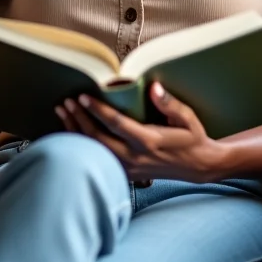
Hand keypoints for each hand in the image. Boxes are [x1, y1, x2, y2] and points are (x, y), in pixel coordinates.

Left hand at [55, 82, 227, 182]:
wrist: (198, 166)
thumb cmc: (192, 138)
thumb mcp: (187, 118)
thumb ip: (169, 103)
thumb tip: (153, 87)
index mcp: (149, 141)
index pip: (116, 124)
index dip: (97, 110)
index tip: (82, 97)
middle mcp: (136, 157)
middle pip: (98, 139)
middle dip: (79, 119)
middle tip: (66, 102)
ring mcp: (130, 168)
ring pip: (95, 152)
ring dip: (76, 132)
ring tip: (63, 113)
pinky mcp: (128, 174)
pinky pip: (99, 161)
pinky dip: (84, 147)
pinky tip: (73, 134)